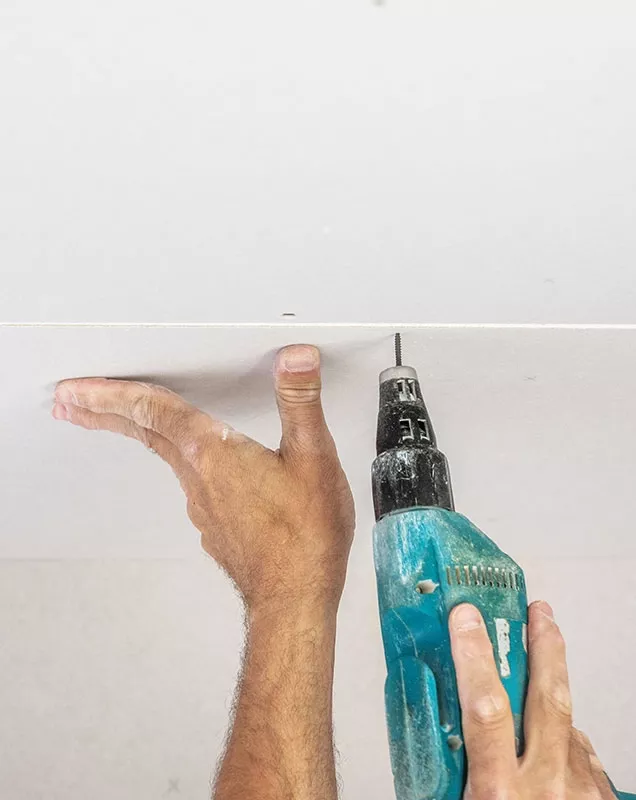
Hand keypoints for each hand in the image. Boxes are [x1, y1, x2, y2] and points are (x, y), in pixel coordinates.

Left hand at [53, 344, 355, 612]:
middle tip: (72, 401)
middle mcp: (200, 479)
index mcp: (216, 454)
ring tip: (126, 421)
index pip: (154, 411)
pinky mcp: (216, 526)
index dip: (113, 393)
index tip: (76, 389)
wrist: (294, 600)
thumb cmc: (304, 537)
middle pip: (146, 433)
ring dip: (140, 433)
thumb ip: (300, 402)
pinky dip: (177, 461)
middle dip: (104, 412)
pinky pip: (190, 482)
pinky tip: (195, 467)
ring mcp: (203, 506)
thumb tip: (295, 359)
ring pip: (166, 457)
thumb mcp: (313, 457)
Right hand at [449, 601, 614, 798]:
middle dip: (544, 647)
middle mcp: (544, 788)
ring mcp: (578, 792)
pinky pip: (583, 757)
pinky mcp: (600, 799)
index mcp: (496, 794)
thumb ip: (446, 772)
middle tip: (539, 613)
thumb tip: (428, 740)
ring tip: (538, 681)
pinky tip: (552, 745)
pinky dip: (566, 743)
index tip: (466, 619)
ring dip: (552, 696)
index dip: (476, 655)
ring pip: (568, 726)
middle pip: (548, 697)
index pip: (486, 708)